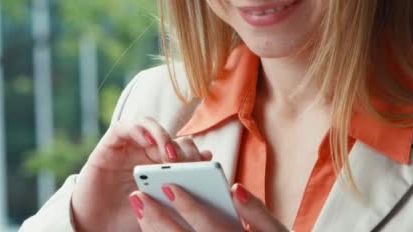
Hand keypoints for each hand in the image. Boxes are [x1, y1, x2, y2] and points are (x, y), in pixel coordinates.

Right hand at [70, 116, 211, 231]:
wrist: (98, 227)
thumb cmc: (130, 217)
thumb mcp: (162, 206)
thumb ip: (180, 186)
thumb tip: (207, 156)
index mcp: (164, 166)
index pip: (186, 149)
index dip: (197, 153)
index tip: (206, 164)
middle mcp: (148, 152)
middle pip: (172, 137)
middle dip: (183, 148)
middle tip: (188, 164)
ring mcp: (130, 147)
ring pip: (151, 127)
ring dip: (164, 137)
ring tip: (170, 156)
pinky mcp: (110, 145)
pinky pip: (125, 127)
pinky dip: (139, 129)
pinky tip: (148, 140)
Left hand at [130, 183, 288, 231]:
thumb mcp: (274, 231)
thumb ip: (256, 211)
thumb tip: (235, 189)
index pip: (208, 225)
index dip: (188, 206)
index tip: (168, 186)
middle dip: (158, 218)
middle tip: (138, 196)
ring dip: (153, 231)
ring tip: (139, 210)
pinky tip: (149, 226)